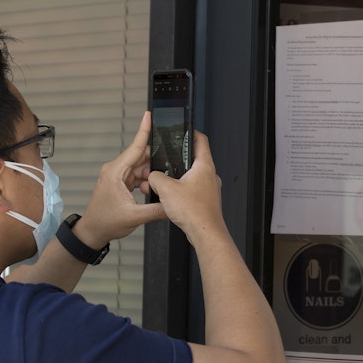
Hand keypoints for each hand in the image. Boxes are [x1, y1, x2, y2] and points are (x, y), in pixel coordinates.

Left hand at [75, 112, 165, 248]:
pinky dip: (146, 181)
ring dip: (150, 176)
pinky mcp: (120, 182)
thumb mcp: (135, 217)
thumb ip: (157, 209)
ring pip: (141, 167)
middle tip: (167, 172)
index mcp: (115, 172)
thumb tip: (173, 204)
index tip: (149, 116)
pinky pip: (137, 175)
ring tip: (155, 189)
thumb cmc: (105, 222)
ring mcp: (118, 176)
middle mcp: (115, 170)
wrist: (93, 231)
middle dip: (155, 163)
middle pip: (141, 157)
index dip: (144, 131)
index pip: (135, 147)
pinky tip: (150, 190)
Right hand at [148, 131, 225, 246]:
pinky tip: (171, 197)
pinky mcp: (206, 201)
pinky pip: (192, 190)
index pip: (201, 140)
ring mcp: (209, 189)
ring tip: (165, 181)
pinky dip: (181, 190)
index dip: (191, 132)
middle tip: (167, 158)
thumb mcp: (166, 189)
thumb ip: (156, 177)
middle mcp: (210, 176)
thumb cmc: (194, 212)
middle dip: (178, 158)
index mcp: (204, 166)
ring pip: (192, 176)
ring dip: (178, 177)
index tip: (183, 129)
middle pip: (194, 159)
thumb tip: (153, 176)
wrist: (205, 233)